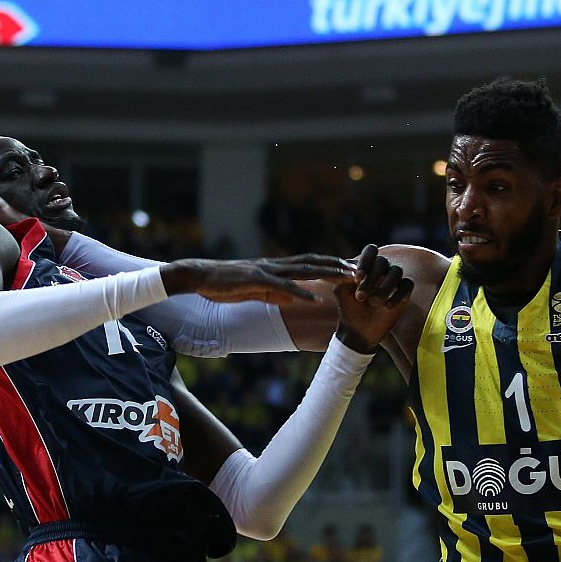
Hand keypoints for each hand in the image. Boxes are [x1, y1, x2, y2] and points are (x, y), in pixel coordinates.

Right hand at [159, 254, 358, 304]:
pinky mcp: (255, 280)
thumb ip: (275, 293)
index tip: (350, 269)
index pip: (308, 263)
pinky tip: (313, 298)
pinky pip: (281, 286)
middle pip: (312, 262)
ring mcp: (266, 270)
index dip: (330, 264)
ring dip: (327, 273)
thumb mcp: (255, 291)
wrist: (200, 276)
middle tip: (360, 269)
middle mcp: (274, 265)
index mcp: (274, 267)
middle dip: (337, 265)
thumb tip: (296, 299)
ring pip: (303, 270)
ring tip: (347, 278)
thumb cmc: (224, 284)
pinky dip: (299, 292)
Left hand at [334, 244, 413, 352]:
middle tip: (361, 296)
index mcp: (366, 265)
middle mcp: (381, 269)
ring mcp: (394, 280)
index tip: (357, 278)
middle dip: (371, 278)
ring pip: (396, 271)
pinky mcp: (404, 293)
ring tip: (373, 302)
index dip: (366, 261)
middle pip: (383, 261)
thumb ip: (342, 276)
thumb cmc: (348, 308)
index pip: (371, 251)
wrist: (358, 330)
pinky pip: (407, 285)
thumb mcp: (340, 291)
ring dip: (384, 286)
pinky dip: (397, 295)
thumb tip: (352, 268)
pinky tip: (386, 307)